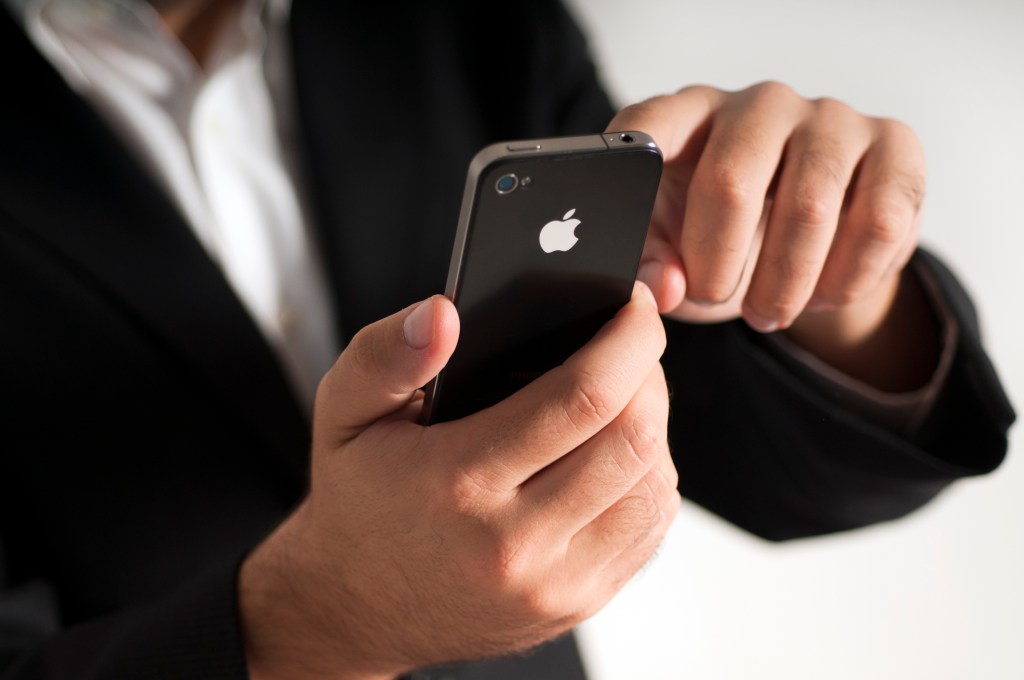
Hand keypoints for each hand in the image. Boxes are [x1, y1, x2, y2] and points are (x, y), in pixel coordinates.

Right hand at [239, 285, 678, 678]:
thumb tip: (443, 313)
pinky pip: (648, 530)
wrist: (357, 609)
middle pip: (634, 440)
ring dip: (653, 427)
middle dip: (649, 375)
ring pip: (654, 486)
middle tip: (631, 344)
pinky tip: (614, 455)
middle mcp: (516, 543)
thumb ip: (388, 355)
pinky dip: (649, 479)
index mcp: (459, 482)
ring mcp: (555, 584)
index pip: (581, 398)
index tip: (634, 305)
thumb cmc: (360, 501)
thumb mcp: (346, 414)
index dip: (626, 340)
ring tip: (621, 398)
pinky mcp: (580, 604)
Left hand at [614, 81, 924, 331]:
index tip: (627, 205)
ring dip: (783, 285)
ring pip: (810, 208)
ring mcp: (830, 119)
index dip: (636, 163)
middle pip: (730, 181)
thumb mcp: (671, 254)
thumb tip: (663, 287)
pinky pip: (881, 222)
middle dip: (717, 264)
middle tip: (712, 298)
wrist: (808, 253)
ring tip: (767, 312)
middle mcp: (758, 105)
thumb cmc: (722, 240)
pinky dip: (846, 281)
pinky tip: (822, 295)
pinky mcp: (894, 146)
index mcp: (687, 117)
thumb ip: (647, 265)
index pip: (649, 124)